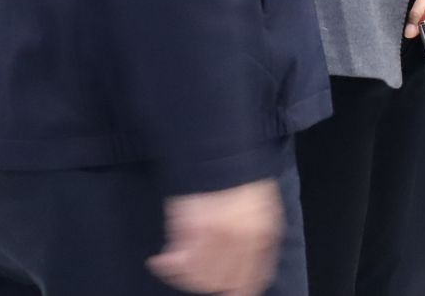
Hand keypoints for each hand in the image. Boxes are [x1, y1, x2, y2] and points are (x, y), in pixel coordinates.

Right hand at [147, 180, 282, 295]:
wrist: (218, 143)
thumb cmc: (237, 172)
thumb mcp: (258, 205)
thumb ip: (253, 236)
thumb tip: (240, 266)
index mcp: (264, 231)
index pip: (253, 277)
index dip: (239, 289)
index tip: (227, 292)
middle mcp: (244, 237)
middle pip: (225, 281)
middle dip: (208, 283)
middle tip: (193, 277)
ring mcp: (219, 234)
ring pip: (201, 276)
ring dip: (184, 277)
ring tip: (173, 267)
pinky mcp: (194, 227)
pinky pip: (181, 262)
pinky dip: (168, 266)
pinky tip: (160, 261)